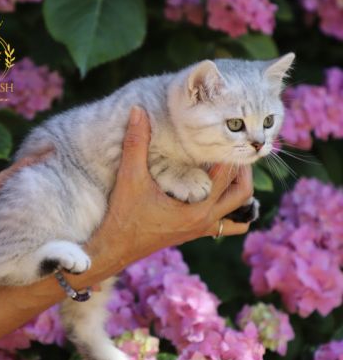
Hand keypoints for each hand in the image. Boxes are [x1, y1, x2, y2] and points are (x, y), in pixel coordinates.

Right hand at [90, 106, 252, 269]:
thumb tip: (138, 111)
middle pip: (242, 194)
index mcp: (196, 208)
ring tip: (230, 170)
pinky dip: (231, 212)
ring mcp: (201, 230)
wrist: (115, 247)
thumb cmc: (123, 215)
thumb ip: (136, 143)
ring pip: (239, 213)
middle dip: (243, 171)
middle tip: (233, 150)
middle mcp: (204, 221)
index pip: (225, 176)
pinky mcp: (194, 233)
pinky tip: (218, 196)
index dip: (227, 154)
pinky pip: (226, 225)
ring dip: (239, 191)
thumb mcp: (129, 177)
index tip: (224, 136)